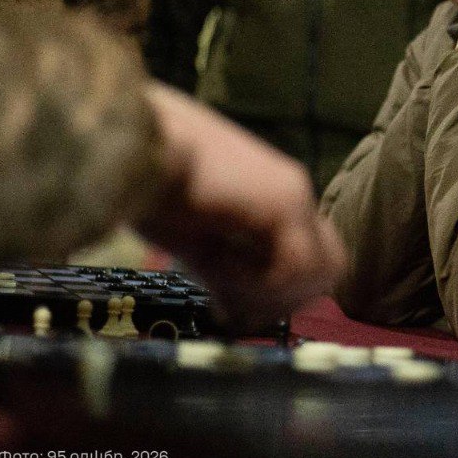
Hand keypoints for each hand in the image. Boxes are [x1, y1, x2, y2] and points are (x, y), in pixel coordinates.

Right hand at [136, 84, 347, 326]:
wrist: (126, 139)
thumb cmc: (148, 185)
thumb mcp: (197, 242)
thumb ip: (227, 277)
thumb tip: (236, 317)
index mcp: (277, 200)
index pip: (313, 262)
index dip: (283, 294)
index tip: (233, 306)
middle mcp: (294, 194)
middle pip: (330, 270)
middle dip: (287, 300)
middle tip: (234, 302)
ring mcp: (294, 194)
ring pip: (322, 272)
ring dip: (272, 292)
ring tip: (221, 277)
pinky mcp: (283, 199)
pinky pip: (293, 266)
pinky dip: (257, 281)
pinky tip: (217, 261)